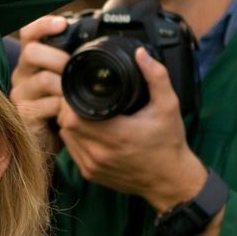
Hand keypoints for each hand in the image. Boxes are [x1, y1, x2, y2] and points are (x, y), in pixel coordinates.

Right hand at [10, 15, 69, 153]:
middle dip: (58, 58)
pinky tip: (70, 112)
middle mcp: (22, 74)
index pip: (29, 33)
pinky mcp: (24, 114)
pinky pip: (47, 105)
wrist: (48, 140)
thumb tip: (101, 42)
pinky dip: (64, 107)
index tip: (62, 24)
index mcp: (32, 61)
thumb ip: (73, 62)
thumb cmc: (60, 107)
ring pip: (43, 79)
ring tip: (77, 94)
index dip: (43, 25)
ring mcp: (20, 94)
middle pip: (31, 52)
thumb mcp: (66, 80)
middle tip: (73, 68)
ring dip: (66, 86)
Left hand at [56, 48, 205, 208]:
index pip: (74, 115)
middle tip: (80, 97)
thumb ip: (156, 77)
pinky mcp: (89, 174)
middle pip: (66, 124)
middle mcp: (100, 153)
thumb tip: (140, 54)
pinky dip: (74, 138)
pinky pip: (71, 151)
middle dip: (68, 108)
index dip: (71, 100)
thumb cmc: (169, 144)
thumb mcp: (168, 106)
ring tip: (82, 110)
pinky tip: (85, 129)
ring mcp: (92, 166)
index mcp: (117, 135)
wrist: (170, 181)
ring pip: (65, 137)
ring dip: (69, 123)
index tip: (80, 90)